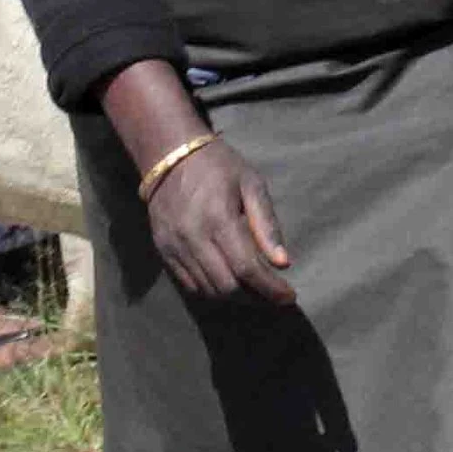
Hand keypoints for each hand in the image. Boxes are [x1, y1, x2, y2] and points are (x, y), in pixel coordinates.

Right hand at [100, 56, 295, 305]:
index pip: (246, 268)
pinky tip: (227, 280)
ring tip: (254, 289)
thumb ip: (267, 225)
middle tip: (273, 293)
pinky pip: (189, 285)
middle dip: (255, 297)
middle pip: (227, 287)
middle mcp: (192, 236)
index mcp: (218, 218)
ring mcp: (174, 246)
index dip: (271, 289)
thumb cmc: (218, 166)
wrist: (168, 154)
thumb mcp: (251, 184)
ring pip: (208, 290)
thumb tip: (283, 263)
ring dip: (235, 297)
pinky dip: (212, 290)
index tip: (289, 297)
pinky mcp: (163, 250)